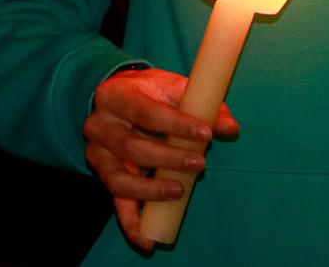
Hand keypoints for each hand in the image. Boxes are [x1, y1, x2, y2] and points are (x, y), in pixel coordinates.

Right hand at [85, 68, 239, 251]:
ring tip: (179, 191)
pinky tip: (147, 239)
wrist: (116, 96)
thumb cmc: (149, 92)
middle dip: (168, 158)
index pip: (146, 111)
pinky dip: (132, 223)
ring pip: (120, 179)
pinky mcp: (104, 176)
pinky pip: (116, 203)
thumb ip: (201, 105)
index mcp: (116, 95)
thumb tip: (230, 128)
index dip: (176, 124)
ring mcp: (98, 153)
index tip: (206, 132)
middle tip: (199, 162)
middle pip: (131, 147)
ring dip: (151, 191)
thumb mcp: (171, 88)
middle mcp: (100, 125)